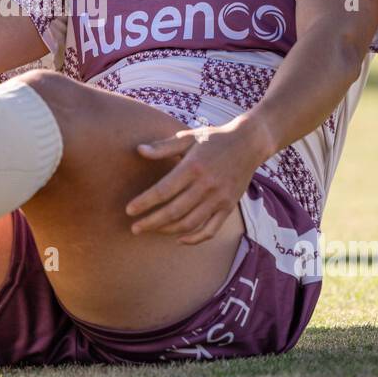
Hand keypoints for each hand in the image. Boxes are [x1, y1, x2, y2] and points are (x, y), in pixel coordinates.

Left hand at [125, 117, 267, 244]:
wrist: (249, 143)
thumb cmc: (214, 138)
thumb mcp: (189, 137)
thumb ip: (164, 147)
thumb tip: (139, 150)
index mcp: (193, 167)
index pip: (163, 190)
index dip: (144, 203)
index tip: (129, 210)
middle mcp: (206, 185)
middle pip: (173, 211)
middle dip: (151, 222)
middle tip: (134, 228)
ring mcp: (219, 199)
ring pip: (189, 223)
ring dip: (167, 231)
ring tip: (151, 230)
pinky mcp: (228, 207)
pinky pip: (211, 230)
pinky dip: (194, 239)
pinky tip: (179, 239)